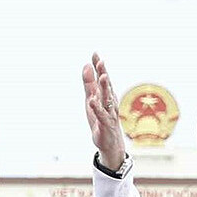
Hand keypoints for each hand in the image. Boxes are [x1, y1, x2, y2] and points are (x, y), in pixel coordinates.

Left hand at [84, 55, 126, 171]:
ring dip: (105, 88)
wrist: (110, 143)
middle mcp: (110, 102)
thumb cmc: (100, 119)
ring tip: (102, 76)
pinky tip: (92, 101)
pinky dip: (97, 108)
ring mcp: (109, 113)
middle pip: (107, 86)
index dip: (99, 66)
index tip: (95, 53)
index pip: (103, 78)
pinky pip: (101, 115)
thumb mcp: (91, 100)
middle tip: (101, 61)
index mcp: (106, 95)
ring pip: (107, 99)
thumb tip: (86, 65)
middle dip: (104, 73)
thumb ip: (89, 83)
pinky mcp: (106, 124)